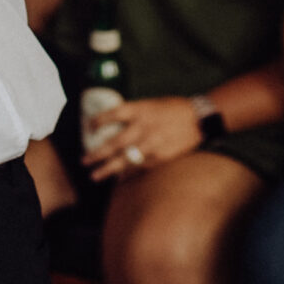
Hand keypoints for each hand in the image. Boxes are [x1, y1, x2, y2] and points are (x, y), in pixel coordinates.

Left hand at [82, 95, 204, 181]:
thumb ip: (135, 115)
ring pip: (125, 159)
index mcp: (140, 109)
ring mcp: (151, 144)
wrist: (199, 119)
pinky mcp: (160, 157)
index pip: (113, 114)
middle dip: (97, 153)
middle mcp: (143, 127)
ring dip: (108, 169)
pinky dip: (128, 173)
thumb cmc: (174, 109)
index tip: (89, 127)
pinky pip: (139, 167)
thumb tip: (115, 126)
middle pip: (115, 142)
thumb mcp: (151, 104)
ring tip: (95, 176)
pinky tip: (118, 179)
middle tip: (84, 160)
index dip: (99, 121)